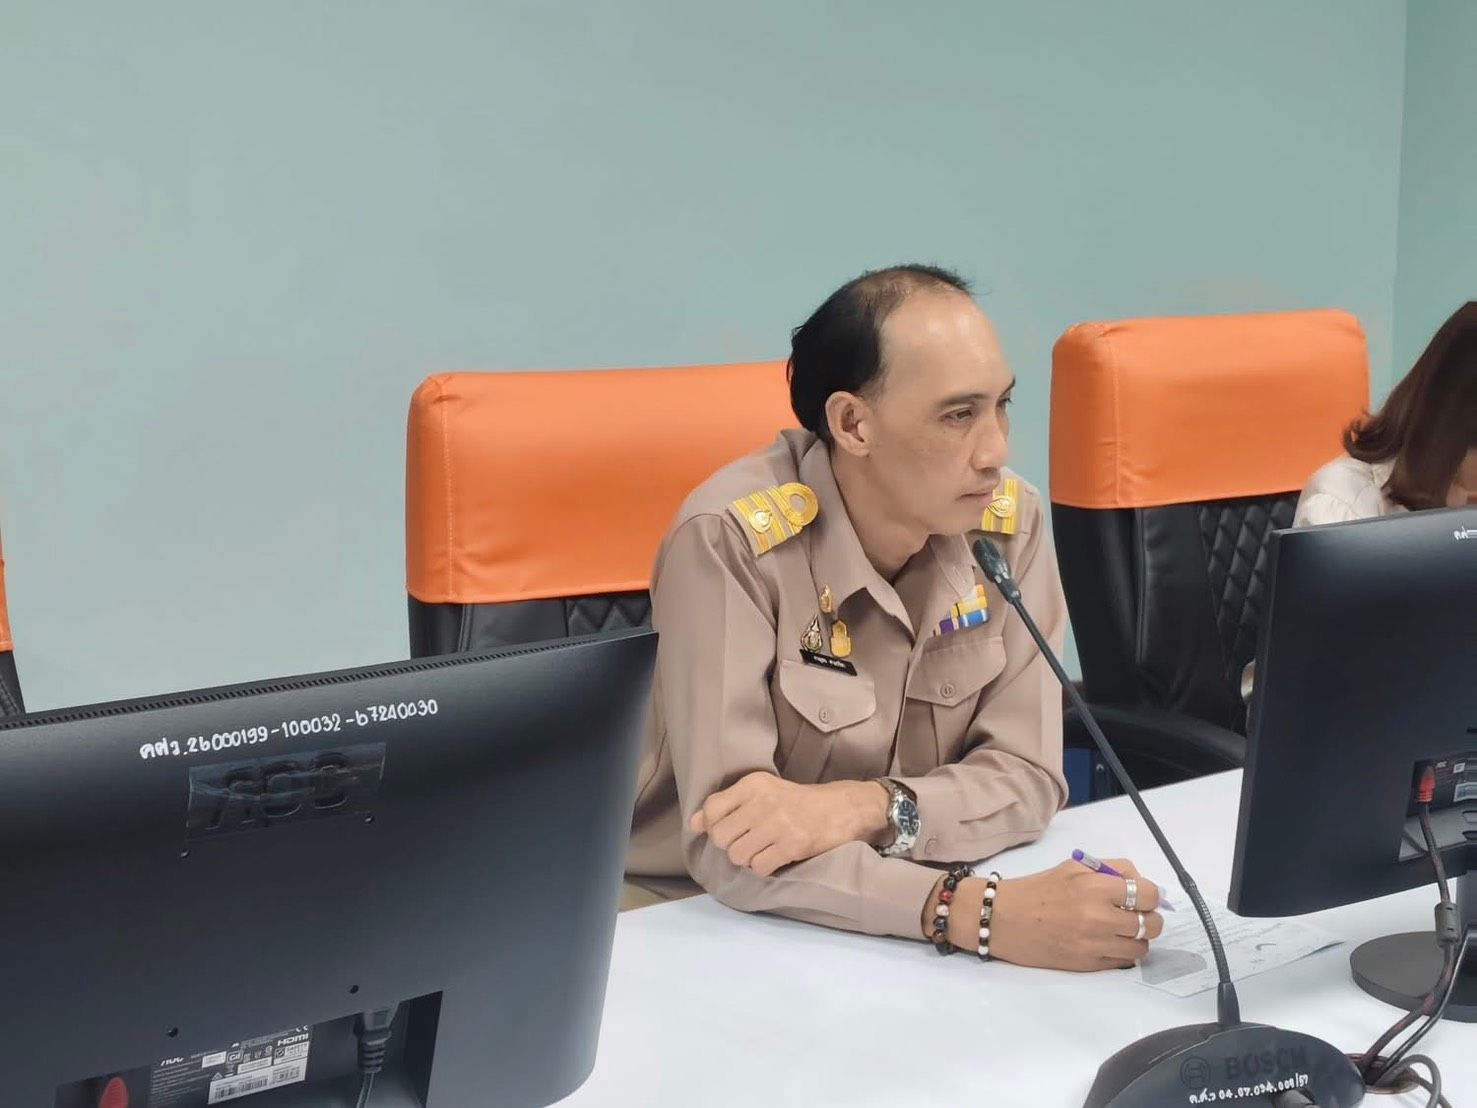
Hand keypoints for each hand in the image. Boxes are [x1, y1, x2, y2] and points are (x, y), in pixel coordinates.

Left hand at [689, 772, 889, 876]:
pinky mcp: (792, 845)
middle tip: (749, 841)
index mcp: (753, 784)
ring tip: (763, 849)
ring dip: (747, 858)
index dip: (714, 826)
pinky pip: (759, 867)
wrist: (841, 808)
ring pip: (737, 855)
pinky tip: (776, 857)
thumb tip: (693, 823)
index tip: (731, 829)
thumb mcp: (762, 793)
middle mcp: (762, 801)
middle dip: (731, 845)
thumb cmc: (796, 802)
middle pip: (720, 837)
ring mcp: (778, 824)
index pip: (711, 809)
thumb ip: (726, 806)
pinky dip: (764, 868)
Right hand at [983, 858, 1164, 970]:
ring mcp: (1095, 944)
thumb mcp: (1074, 867)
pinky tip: (1107, 943)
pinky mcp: (1088, 965)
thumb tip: (1143, 884)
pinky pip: (1123, 962)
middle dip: (1149, 918)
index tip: (1142, 897)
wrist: (1003, 918)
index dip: (1151, 896)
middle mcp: (1099, 916)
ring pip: (1142, 947)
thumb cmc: (1039, 889)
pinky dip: (1122, 954)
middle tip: (1135, 915)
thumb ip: (1112, 870)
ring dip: (1137, 939)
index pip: (1149, 894)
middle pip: (1152, 923)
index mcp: (1096, 886)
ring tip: (1121, 932)